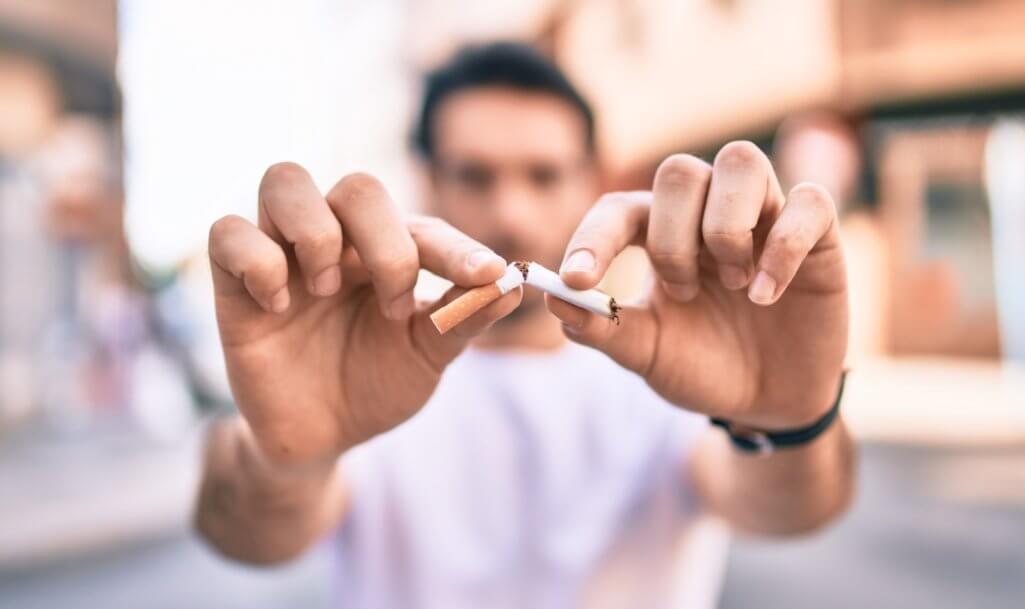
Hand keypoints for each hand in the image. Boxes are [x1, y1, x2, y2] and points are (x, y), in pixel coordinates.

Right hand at [209, 163, 519, 468]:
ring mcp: (284, 254)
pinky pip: (228, 231)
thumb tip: (513, 285)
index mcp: (389, 251)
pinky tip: (280, 307)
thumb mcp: (426, 356)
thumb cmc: (376, 384)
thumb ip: (463, 319)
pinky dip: (258, 260)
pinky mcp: (234, 282)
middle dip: (385, 242)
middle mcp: (338, 240)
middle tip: (393, 303)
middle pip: (357, 186)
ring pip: (285, 181)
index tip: (485, 277)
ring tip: (328, 289)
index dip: (458, 249)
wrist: (321, 436)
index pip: (424, 227)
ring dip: (317, 233)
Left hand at [548, 142, 847, 429]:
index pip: (618, 208)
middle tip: (684, 293)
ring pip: (741, 161)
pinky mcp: (819, 233)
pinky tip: (767, 296)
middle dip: (672, 237)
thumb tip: (552, 298)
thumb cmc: (702, 366)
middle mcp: (708, 212)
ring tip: (734, 286)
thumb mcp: (647, 354)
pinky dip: (783, 246)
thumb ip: (602, 327)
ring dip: (725, 228)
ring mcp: (764, 216)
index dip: (593, 237)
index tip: (576, 278)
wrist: (767, 403)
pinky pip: (809, 202)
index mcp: (659, 233)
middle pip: (679, 172)